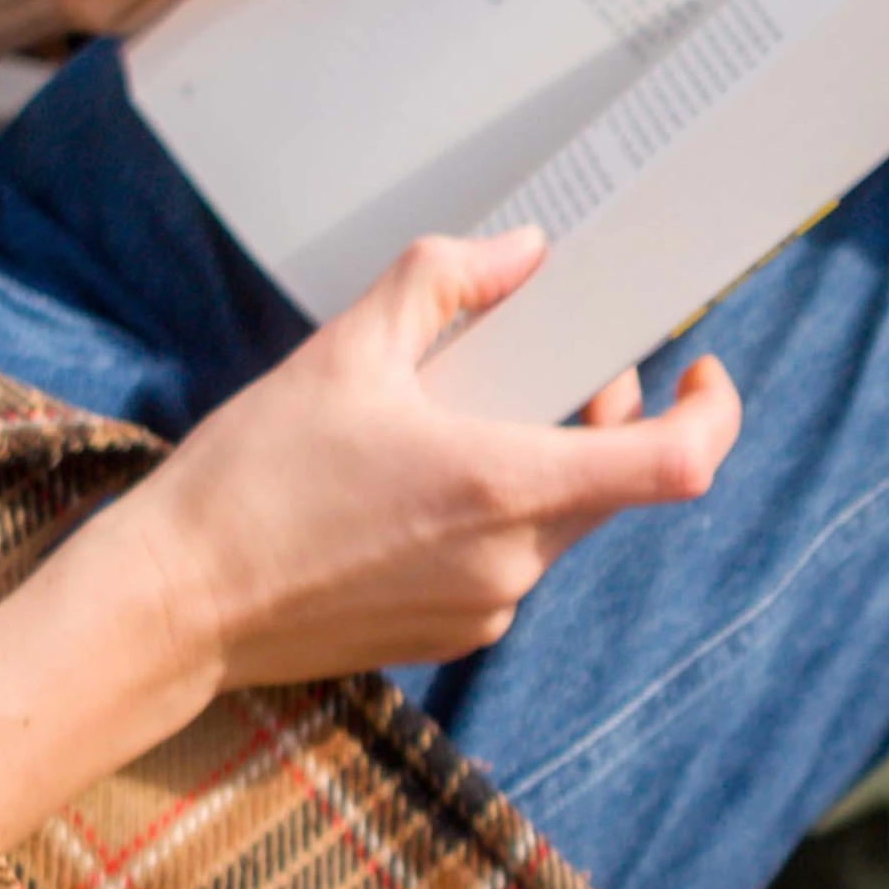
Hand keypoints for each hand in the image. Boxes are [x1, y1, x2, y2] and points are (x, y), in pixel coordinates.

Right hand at [0, 229, 731, 839]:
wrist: (174, 605)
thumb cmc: (250, 482)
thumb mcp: (343, 352)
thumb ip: (442, 284)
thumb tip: (520, 251)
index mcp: (506, 487)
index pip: (677, 465)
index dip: (714, 414)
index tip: (702, 373)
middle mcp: (515, 563)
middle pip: (617, 485)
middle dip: (608, 420)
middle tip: (566, 368)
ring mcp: (487, 610)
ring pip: (559, 523)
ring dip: (542, 464)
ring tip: (460, 418)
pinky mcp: (452, 636)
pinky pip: (508, 563)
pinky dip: (493, 514)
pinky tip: (414, 486)